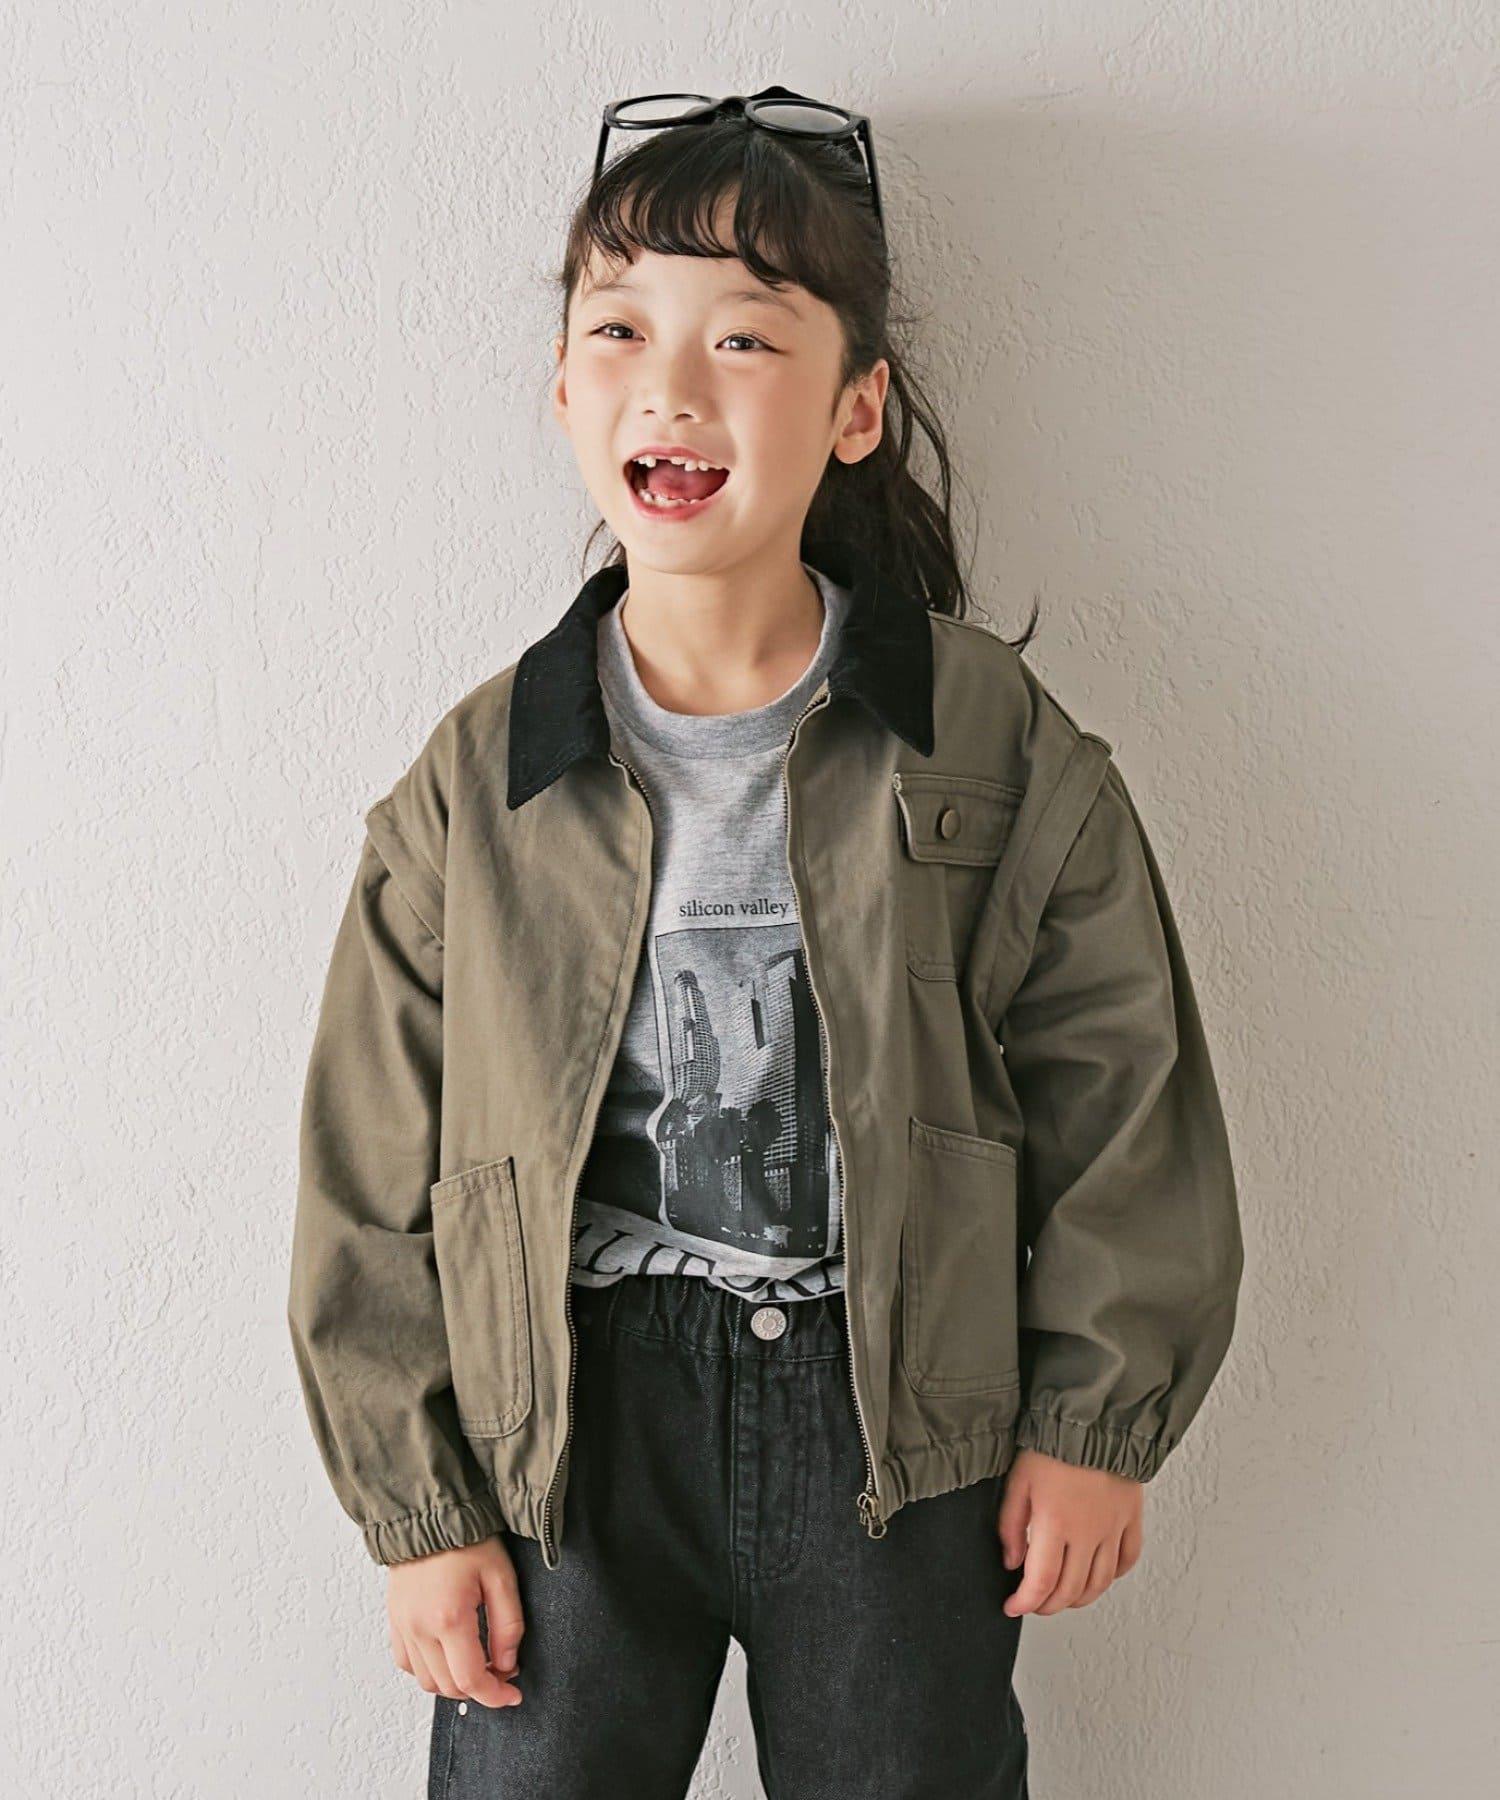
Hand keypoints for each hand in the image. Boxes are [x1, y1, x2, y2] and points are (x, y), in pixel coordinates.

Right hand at [387, 1534, 525, 1708]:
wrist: (429, 1515)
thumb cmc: (467, 1540)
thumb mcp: (501, 1576)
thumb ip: (508, 1625)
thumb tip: (507, 1664)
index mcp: (449, 1618)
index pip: (470, 1680)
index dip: (494, 1695)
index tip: (512, 1695)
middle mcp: (419, 1628)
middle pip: (448, 1687)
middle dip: (478, 1688)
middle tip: (501, 1672)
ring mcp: (402, 1626)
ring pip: (427, 1681)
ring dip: (454, 1682)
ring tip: (477, 1663)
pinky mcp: (394, 1621)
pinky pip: (408, 1664)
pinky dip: (429, 1670)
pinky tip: (448, 1654)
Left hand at [997, 1449, 1143, 1615]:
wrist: (1094, 1417)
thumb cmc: (1053, 1443)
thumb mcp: (1018, 1480)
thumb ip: (1010, 1525)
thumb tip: (1012, 1562)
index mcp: (1055, 1523)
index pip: (1041, 1582)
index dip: (1025, 1603)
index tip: (1014, 1607)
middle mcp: (1088, 1532)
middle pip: (1071, 1589)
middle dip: (1048, 1605)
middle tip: (1034, 1603)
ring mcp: (1113, 1528)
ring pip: (1100, 1582)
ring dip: (1080, 1598)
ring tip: (1063, 1597)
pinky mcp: (1131, 1518)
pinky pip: (1128, 1559)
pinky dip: (1113, 1576)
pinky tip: (1099, 1575)